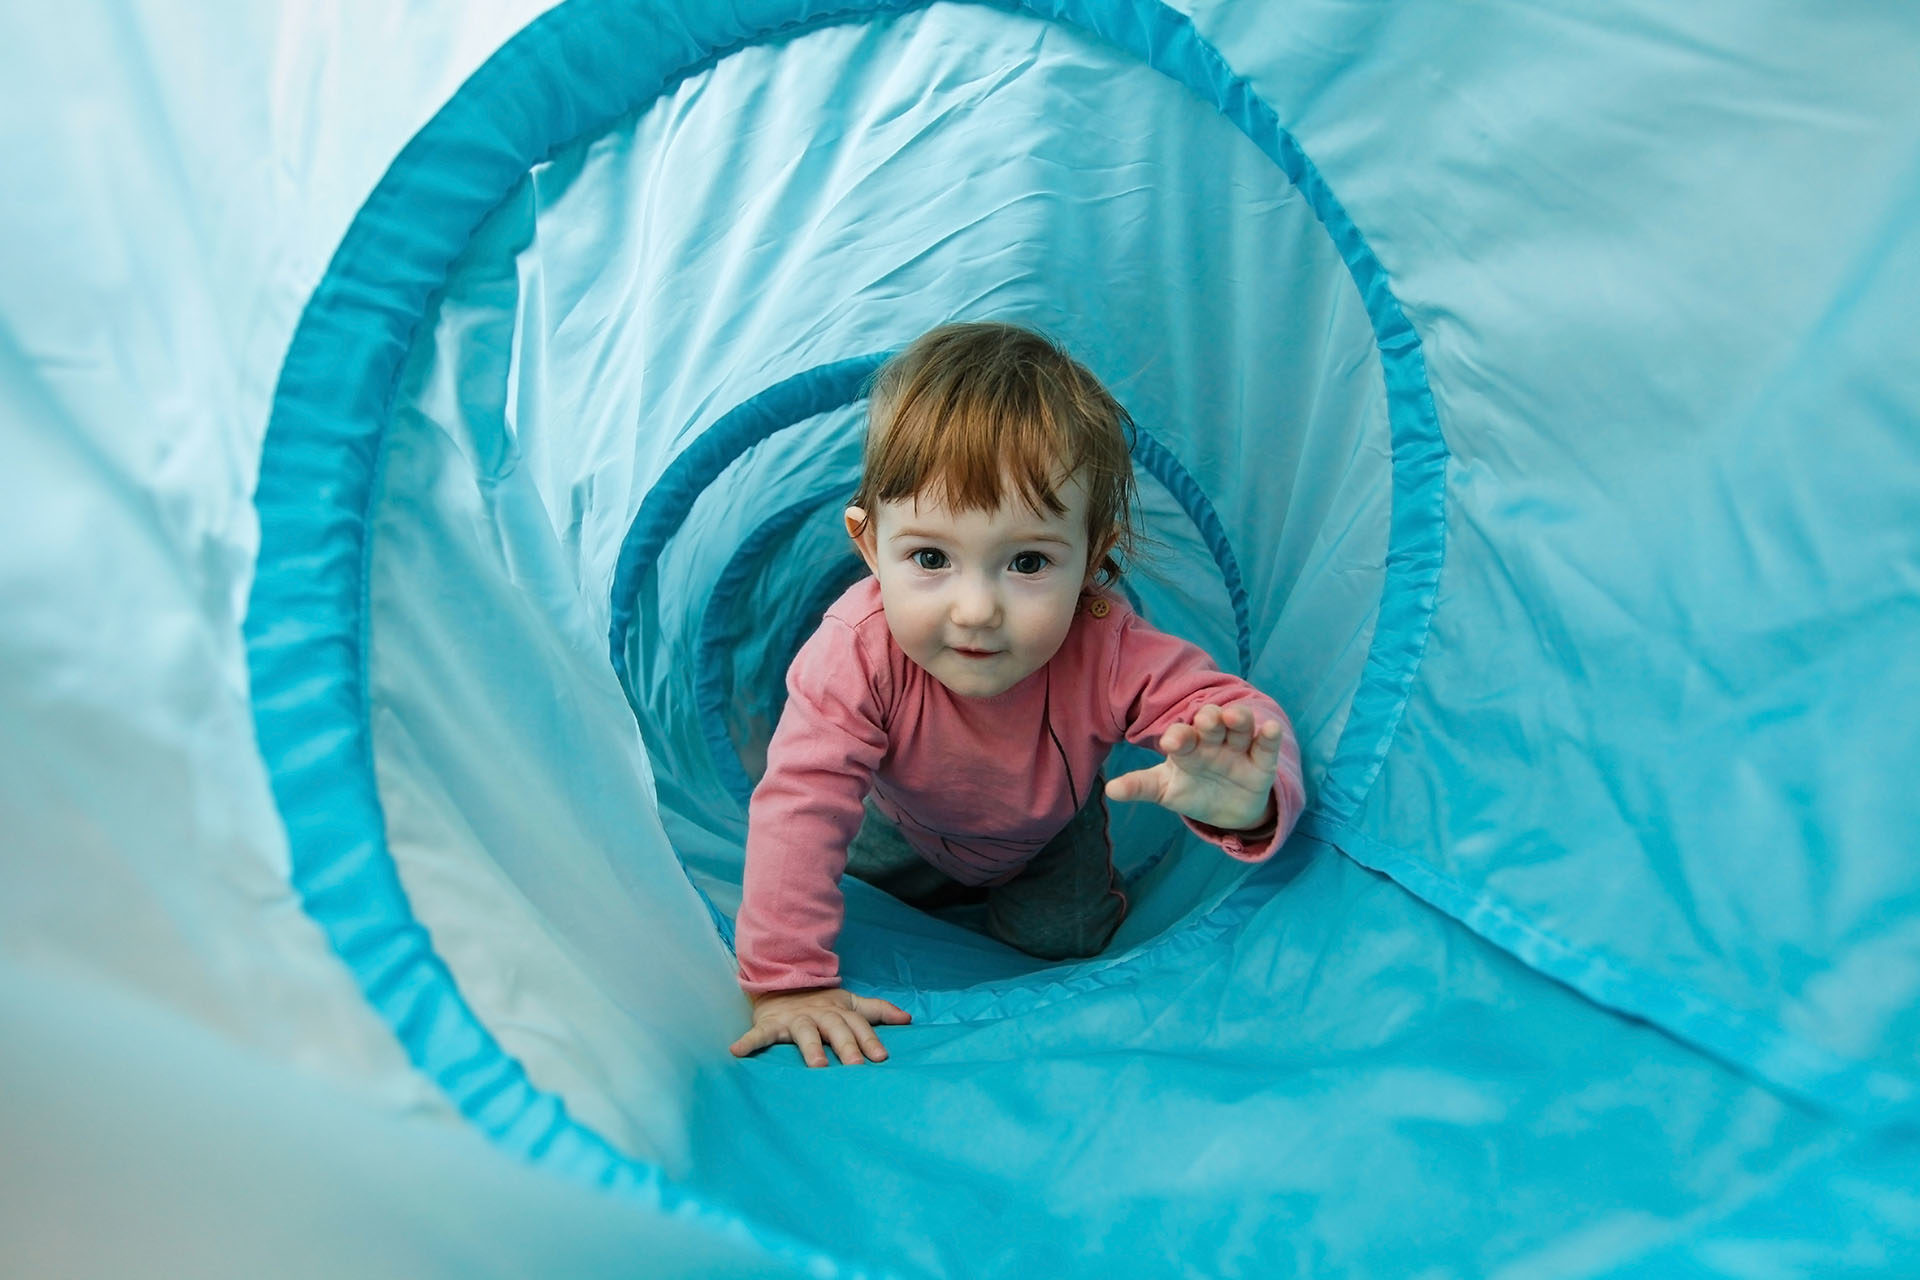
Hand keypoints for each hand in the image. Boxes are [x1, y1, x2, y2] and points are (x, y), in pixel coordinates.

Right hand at [730, 986, 911, 1067]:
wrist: (783, 984)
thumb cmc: (822, 1003)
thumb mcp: (850, 1003)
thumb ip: (878, 1011)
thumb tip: (908, 1019)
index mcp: (840, 1013)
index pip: (859, 1026)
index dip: (870, 1041)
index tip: (881, 1058)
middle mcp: (820, 1016)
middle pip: (836, 1030)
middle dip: (846, 1047)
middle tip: (856, 1066)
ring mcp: (795, 1020)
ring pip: (805, 1033)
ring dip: (810, 1048)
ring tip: (816, 1066)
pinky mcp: (771, 1024)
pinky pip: (759, 1035)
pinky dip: (748, 1042)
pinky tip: (736, 1052)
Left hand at [1105, 703, 1280, 831]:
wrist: (1226, 810)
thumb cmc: (1191, 791)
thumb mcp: (1165, 790)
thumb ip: (1140, 786)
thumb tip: (1111, 790)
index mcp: (1188, 746)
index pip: (1182, 737)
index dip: (1178, 737)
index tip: (1170, 743)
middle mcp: (1213, 742)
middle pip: (1212, 725)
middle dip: (1209, 719)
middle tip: (1204, 718)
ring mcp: (1239, 750)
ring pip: (1240, 729)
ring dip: (1238, 720)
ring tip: (1234, 715)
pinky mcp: (1262, 763)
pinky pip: (1266, 746)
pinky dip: (1269, 737)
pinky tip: (1270, 728)